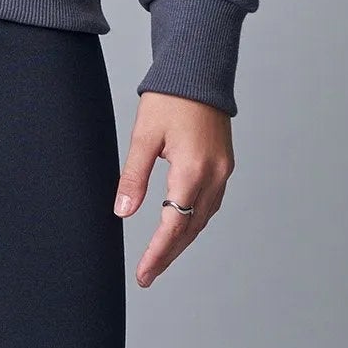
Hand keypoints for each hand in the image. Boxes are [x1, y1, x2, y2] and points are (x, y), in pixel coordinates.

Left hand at [114, 92, 233, 285]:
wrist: (199, 72)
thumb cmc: (169, 98)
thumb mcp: (144, 137)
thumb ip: (133, 177)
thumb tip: (123, 213)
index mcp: (193, 169)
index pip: (175, 223)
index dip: (158, 252)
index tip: (144, 273)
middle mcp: (214, 174)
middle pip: (192, 227)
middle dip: (169, 253)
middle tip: (148, 275)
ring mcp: (223, 170)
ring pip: (204, 217)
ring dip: (183, 240)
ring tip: (160, 258)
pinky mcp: (224, 164)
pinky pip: (211, 202)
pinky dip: (194, 220)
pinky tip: (180, 227)